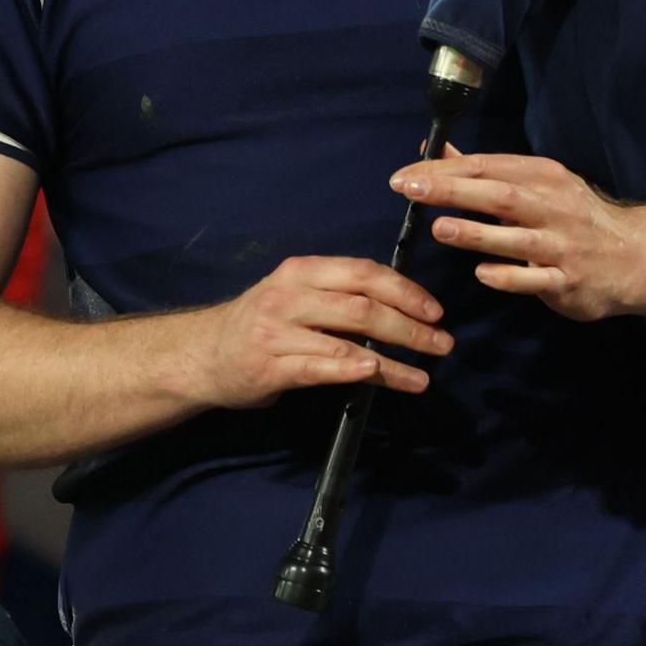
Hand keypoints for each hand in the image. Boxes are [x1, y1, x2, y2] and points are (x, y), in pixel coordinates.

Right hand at [179, 257, 453, 408]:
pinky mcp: (271, 367)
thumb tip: (401, 304)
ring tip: (423, 375)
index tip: (435, 310)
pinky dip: (353, 370)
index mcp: (302, 271)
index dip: (406, 290)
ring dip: (393, 359)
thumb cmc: (261, 324)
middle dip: (410, 326)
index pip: (364, 272)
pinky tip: (378, 375)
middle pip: (363, 306)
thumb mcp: (295, 294)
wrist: (203, 355)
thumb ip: (337, 294)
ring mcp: (278, 332)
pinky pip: (321, 368)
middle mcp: (290, 295)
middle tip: (442, 344)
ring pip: (348, 340)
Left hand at [397, 151, 645, 321]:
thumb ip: (483, 172)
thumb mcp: (535, 185)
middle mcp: (553, 207)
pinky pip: (535, 279)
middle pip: (499, 195)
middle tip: (410, 190)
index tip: (403, 177)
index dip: (444, 170)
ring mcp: (562, 246)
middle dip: (453, 191)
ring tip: (440, 228)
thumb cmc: (573, 218)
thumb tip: (433, 151)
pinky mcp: (568, 281)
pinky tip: (482, 273)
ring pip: (516, 238)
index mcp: (543, 177)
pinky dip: (509, 276)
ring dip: (477, 233)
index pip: (488, 167)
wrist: (634, 258)